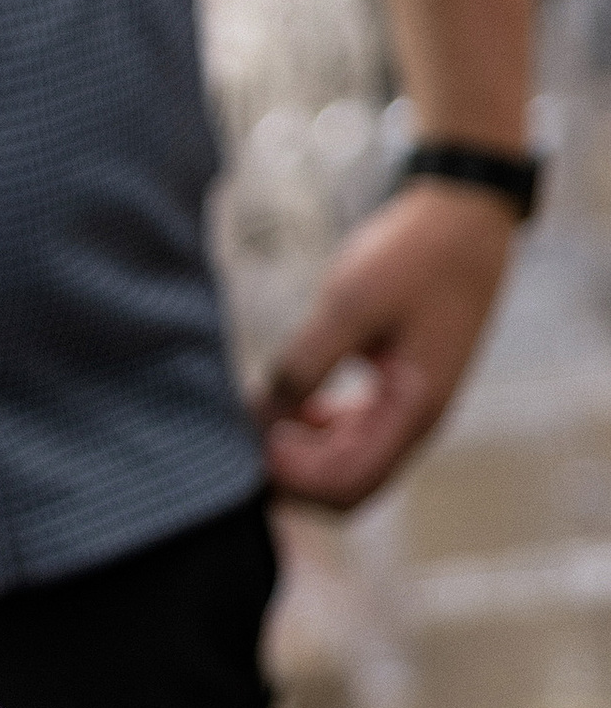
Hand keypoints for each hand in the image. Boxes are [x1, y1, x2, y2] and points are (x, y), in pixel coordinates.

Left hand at [260, 178, 515, 507]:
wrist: (463, 221)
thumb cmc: (412, 257)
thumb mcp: (350, 304)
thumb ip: (307, 361)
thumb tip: (265, 413)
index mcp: (413, 412)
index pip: (350, 485)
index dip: (295, 477)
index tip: (254, 438)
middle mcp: (416, 422)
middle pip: (350, 485)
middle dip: (295, 474)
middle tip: (243, 437)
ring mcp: (410, 407)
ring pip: (352, 461)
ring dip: (304, 452)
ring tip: (259, 416)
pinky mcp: (400, 386)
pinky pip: (357, 431)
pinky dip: (319, 428)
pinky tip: (290, 399)